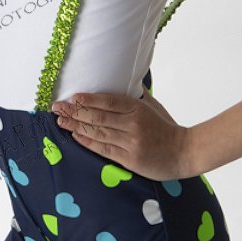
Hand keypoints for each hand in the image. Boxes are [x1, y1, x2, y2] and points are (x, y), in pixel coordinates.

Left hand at [51, 87, 200, 181]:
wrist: (184, 152)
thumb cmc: (167, 127)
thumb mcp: (154, 106)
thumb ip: (138, 95)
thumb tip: (126, 81)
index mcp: (138, 109)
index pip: (108, 101)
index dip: (88, 99)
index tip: (72, 98)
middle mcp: (132, 124)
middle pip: (98, 116)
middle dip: (75, 112)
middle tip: (57, 108)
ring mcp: (130, 142)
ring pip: (97, 132)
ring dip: (76, 126)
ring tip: (61, 121)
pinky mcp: (129, 159)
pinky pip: (104, 149)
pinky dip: (88, 142)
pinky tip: (76, 136)